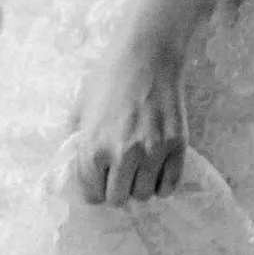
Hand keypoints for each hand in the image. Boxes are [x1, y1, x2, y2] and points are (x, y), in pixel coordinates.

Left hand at [70, 24, 193, 206]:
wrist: (146, 55)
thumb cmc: (108, 78)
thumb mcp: (80, 109)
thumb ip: (76, 141)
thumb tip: (78, 168)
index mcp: (93, 148)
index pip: (93, 195)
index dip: (95, 189)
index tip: (100, 180)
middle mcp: (122, 155)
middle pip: (119, 199)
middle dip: (117, 190)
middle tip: (119, 174)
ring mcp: (152, 151)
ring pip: (145, 195)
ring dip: (139, 186)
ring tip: (138, 169)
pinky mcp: (177, 145)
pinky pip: (170, 184)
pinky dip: (162, 183)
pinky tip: (156, 170)